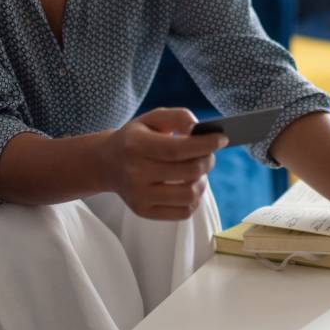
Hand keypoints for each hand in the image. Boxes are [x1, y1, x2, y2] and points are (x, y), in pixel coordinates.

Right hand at [99, 107, 225, 219]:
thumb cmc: (136, 138)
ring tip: (198, 171)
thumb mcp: (152, 118)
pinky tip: (189, 186)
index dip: (205, 144)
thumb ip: (178, 117)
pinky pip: (183, 212)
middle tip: (209, 154)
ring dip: (202, 181)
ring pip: (189, 195)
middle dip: (208, 160)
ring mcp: (138, 196)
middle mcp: (135, 173)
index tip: (222, 139)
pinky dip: (194, 199)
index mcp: (135, 145)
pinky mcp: (143, 212)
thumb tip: (199, 129)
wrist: (107, 163)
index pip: (177, 149)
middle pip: (188, 172)